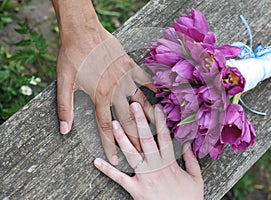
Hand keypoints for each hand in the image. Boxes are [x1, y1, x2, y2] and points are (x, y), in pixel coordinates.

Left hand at [52, 0, 153, 164]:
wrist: (83, 31)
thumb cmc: (72, 56)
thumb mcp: (64, 82)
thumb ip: (65, 107)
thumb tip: (64, 130)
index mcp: (99, 96)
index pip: (107, 126)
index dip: (110, 145)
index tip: (116, 159)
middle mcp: (116, 90)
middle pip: (128, 120)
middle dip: (135, 139)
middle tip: (143, 155)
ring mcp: (126, 77)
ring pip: (141, 103)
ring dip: (149, 119)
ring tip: (159, 133)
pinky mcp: (131, 66)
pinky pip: (146, 80)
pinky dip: (153, 89)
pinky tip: (161, 97)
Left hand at [94, 103, 203, 199]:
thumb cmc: (188, 198)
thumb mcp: (196, 178)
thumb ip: (191, 160)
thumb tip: (187, 144)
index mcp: (169, 162)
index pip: (164, 137)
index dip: (160, 121)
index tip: (156, 107)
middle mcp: (155, 166)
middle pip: (146, 139)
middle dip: (138, 121)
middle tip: (132, 105)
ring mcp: (144, 177)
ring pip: (131, 153)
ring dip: (121, 138)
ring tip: (114, 124)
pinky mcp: (134, 188)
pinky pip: (118, 178)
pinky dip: (107, 169)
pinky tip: (96, 161)